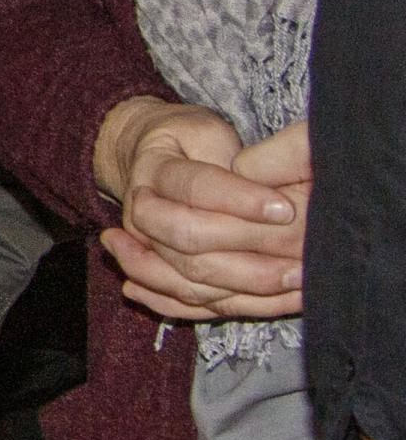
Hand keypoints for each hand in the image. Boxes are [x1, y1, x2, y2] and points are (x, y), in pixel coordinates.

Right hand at [93, 98, 306, 321]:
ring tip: (297, 278)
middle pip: (185, 238)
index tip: (286, 207)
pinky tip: (278, 301)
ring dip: (246, 285)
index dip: (239, 199)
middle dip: (245, 244)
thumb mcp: (208, 132)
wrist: (154, 161)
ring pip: (188, 281)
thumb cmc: (191, 142)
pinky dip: (233, 308)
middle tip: (299, 247)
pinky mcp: (162, 277)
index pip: (193, 188)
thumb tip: (271, 187)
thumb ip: (234, 158)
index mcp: (153, 169)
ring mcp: (147, 251)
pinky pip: (191, 306)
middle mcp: (141, 214)